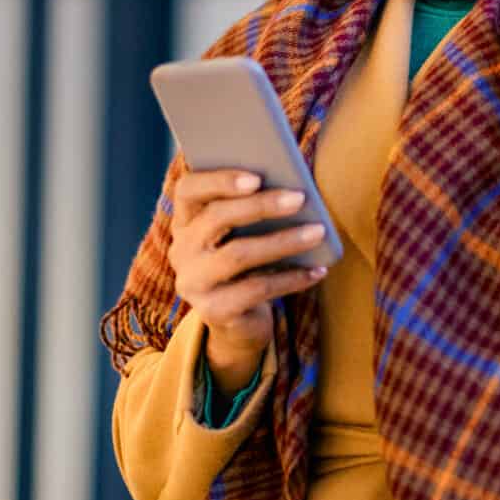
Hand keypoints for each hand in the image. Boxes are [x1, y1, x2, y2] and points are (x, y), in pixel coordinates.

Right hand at [167, 168, 327, 391]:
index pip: (188, 191)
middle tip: (299, 198)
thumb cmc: (249, 264)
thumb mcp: (244, 235)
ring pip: (238, 255)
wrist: (239, 322)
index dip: (219, 180)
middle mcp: (182, 251)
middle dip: (261, 205)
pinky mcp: (213, 312)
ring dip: (283, 241)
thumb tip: (292, 187)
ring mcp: (194, 283)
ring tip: (318, 231)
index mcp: (186, 222)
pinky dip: (291, 278)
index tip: (256, 177)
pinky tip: (317, 270)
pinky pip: (256, 290)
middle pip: (216, 218)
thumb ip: (253, 209)